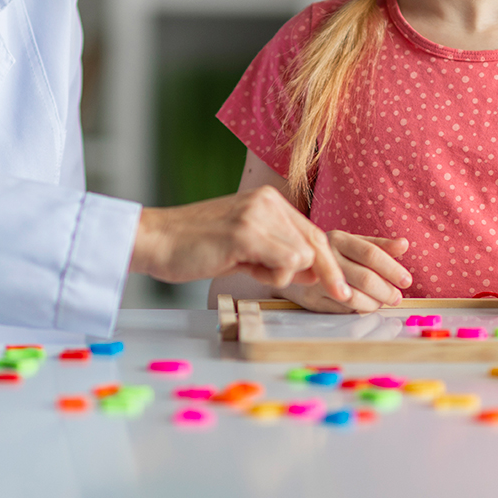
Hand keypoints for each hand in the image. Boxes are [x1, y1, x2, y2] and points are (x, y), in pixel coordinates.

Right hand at [130, 186, 350, 301]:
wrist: (155, 240)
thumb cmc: (195, 247)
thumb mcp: (244, 247)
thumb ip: (277, 254)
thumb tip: (313, 272)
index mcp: (267, 200)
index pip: (312, 233)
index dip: (330, 263)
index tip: (342, 289)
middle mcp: (267, 200)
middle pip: (317, 243)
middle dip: (329, 274)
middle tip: (341, 297)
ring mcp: (257, 213)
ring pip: (302, 256)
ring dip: (282, 276)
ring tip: (249, 270)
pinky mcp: (245, 232)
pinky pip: (286, 263)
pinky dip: (272, 276)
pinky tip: (244, 269)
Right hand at [277, 232, 411, 313]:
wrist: (292, 269)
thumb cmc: (331, 255)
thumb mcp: (352, 244)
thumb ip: (379, 245)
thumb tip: (404, 244)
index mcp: (338, 238)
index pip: (370, 254)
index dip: (391, 269)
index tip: (406, 280)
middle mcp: (325, 258)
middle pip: (365, 278)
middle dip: (386, 291)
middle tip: (396, 297)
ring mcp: (316, 280)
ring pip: (356, 297)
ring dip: (375, 303)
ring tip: (381, 301)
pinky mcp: (312, 300)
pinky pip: (344, 310)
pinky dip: (359, 309)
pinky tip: (363, 304)